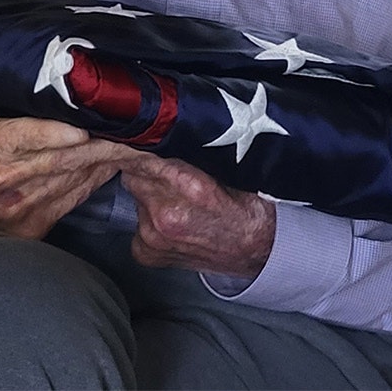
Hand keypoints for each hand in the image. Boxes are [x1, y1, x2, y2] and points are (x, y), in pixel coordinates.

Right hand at [0, 113, 143, 238]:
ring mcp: (19, 207)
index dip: (54, 133)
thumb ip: (14, 117)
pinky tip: (113, 165)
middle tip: (135, 130)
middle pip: (58, 159)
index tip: (82, 128)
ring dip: (106, 161)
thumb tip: (62, 101)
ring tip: (135, 143)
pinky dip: (94, 180)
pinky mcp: (33, 226)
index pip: (21, 136)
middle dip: (100, 144)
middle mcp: (0, 179)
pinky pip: (73, 199)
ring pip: (72, 179)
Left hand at [119, 156, 275, 277]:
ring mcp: (154, 236)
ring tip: (175, 203)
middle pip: (133, 177)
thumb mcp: (223, 170)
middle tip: (167, 177)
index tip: (145, 146)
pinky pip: (136, 227)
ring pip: (135, 199)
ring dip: (149, 198)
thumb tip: (160, 138)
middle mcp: (165, 212)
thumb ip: (186, 157)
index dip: (143, 150)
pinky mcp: (147, 253)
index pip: (142, 156)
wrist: (258, 250)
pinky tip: (170, 224)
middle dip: (147, 174)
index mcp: (188, 186)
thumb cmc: (247, 211)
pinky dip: (148, 224)